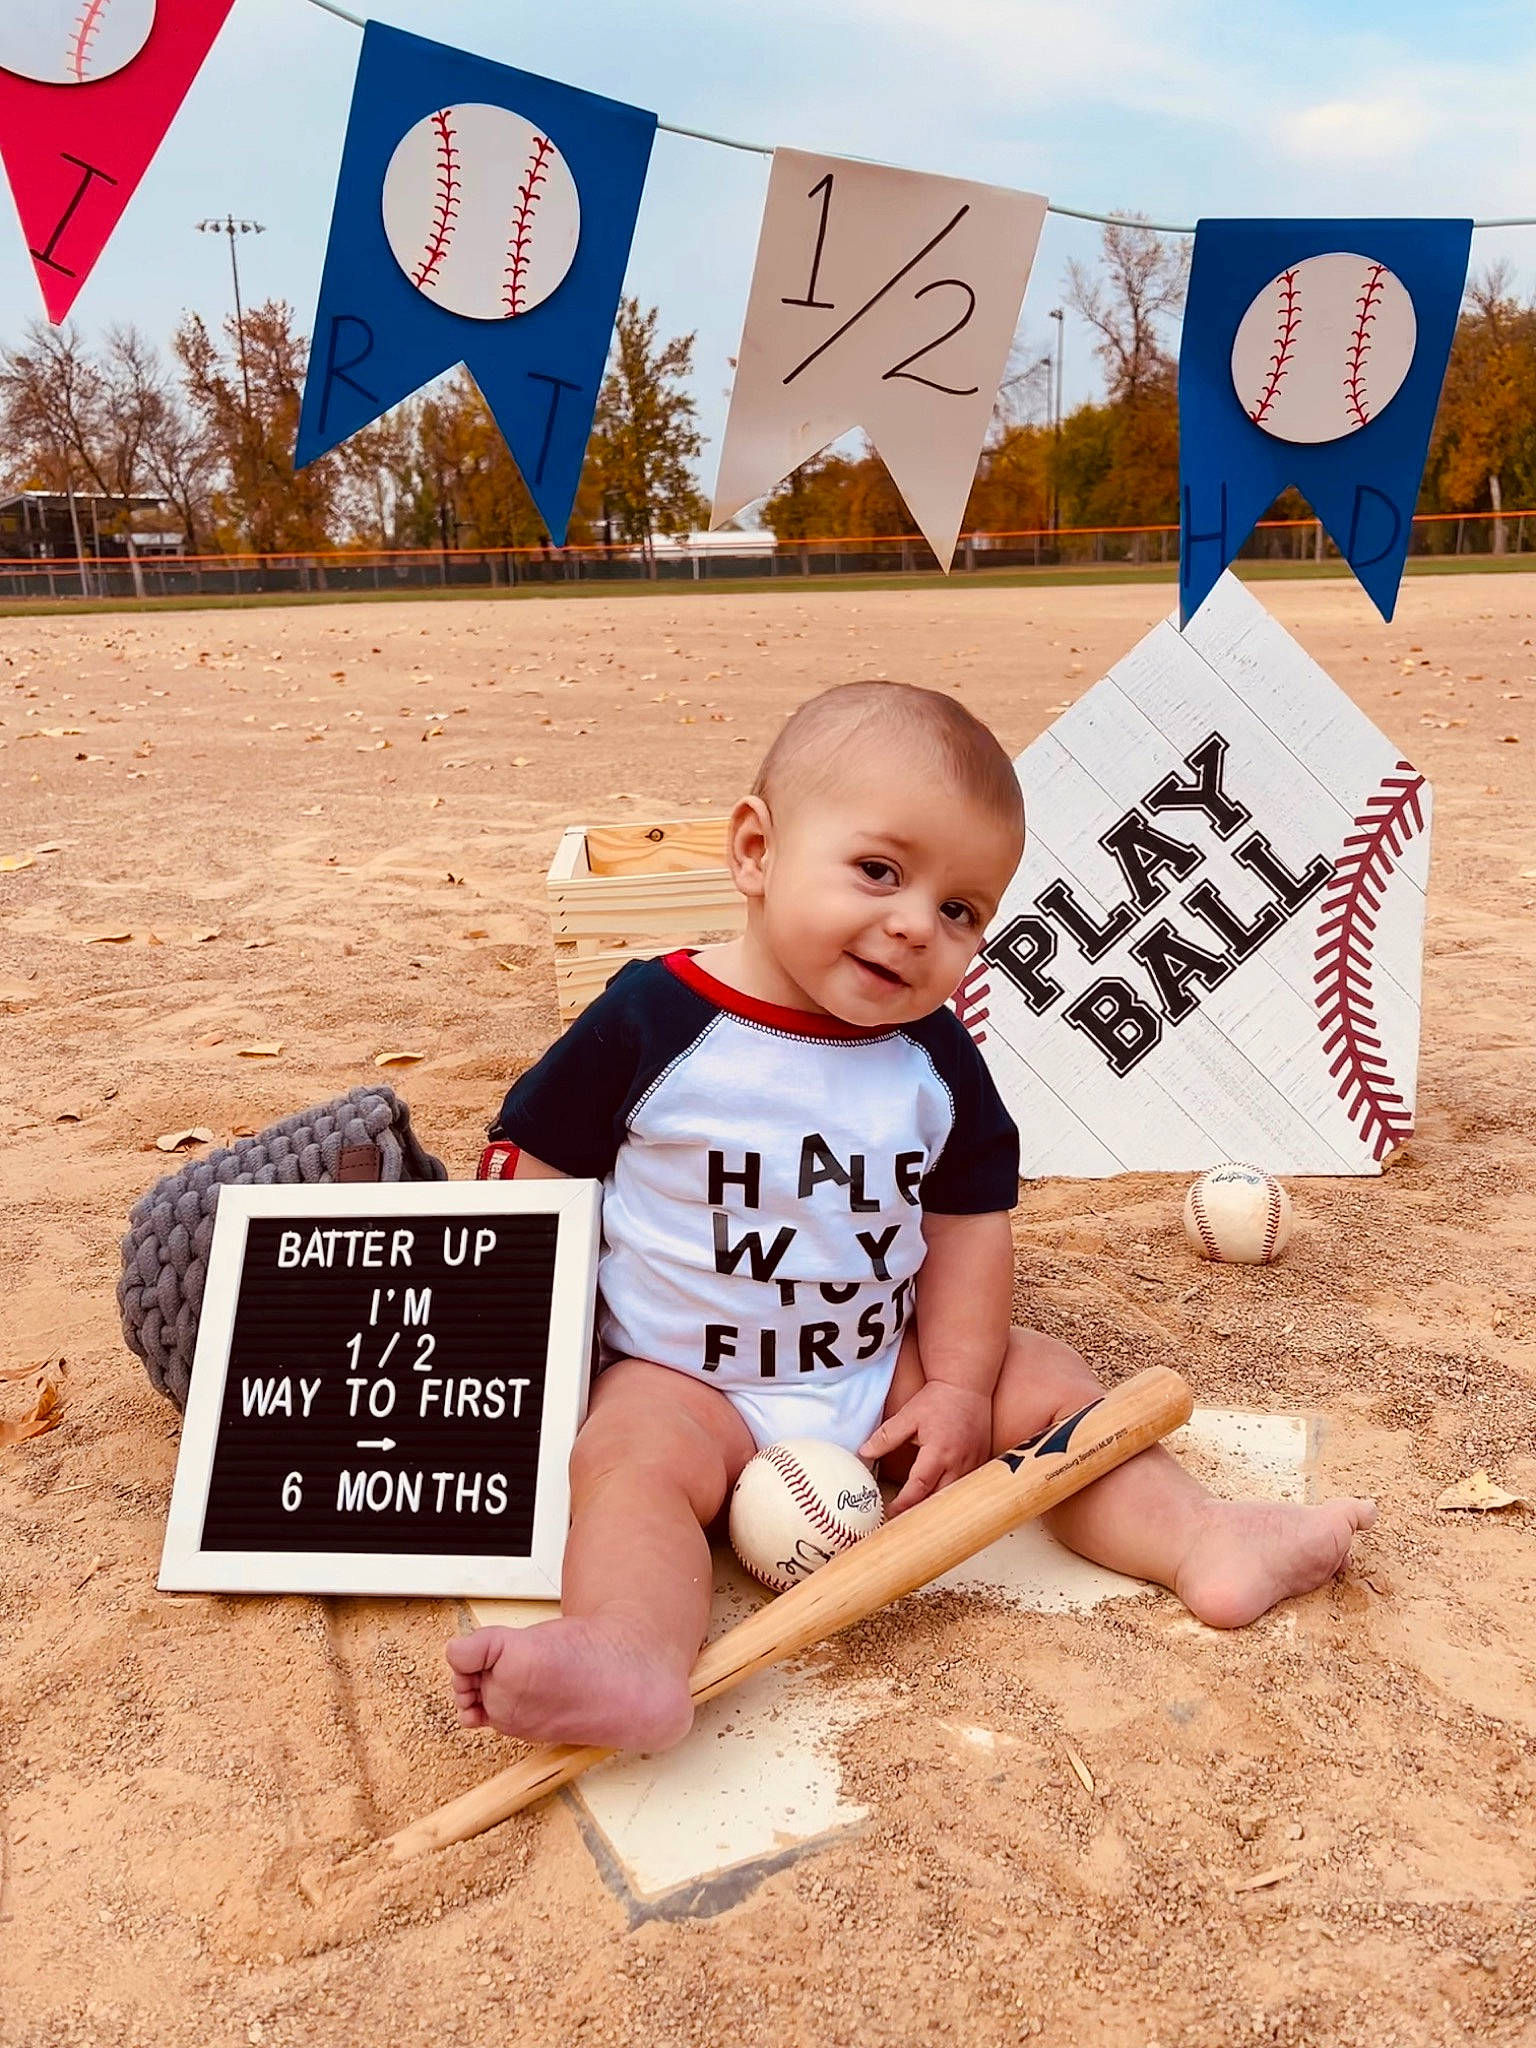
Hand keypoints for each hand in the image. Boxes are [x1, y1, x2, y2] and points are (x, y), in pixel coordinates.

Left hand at [860, 1382, 992, 1515]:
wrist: (967, 1385)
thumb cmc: (938, 1400)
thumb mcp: (907, 1415)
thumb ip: (885, 1436)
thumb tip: (863, 1452)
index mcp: (938, 1451)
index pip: (919, 1487)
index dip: (904, 1504)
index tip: (891, 1511)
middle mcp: (959, 1462)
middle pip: (939, 1499)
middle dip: (921, 1513)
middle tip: (902, 1521)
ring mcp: (973, 1464)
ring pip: (954, 1497)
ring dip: (937, 1506)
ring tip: (919, 1515)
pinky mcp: (981, 1462)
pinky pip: (966, 1488)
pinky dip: (952, 1496)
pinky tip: (940, 1500)